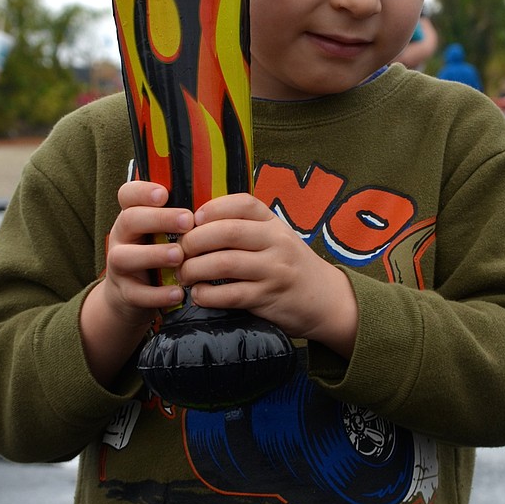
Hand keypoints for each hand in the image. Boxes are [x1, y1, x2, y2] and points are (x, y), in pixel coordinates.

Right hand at [79, 182, 193, 383]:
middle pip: (129, 219)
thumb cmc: (159, 252)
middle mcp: (122, 236)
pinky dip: (157, 294)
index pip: (128, 194)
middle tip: (187, 221)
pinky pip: (135, 293)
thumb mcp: (165, 231)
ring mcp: (119, 265)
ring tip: (179, 256)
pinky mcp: (125, 292)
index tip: (164, 194)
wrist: (132, 294)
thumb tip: (220, 202)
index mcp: (134, 215)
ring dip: (153, 254)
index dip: (142, 191)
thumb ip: (183, 217)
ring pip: (124, 256)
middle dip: (158, 219)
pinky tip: (178, 293)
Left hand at [177, 193, 357, 354]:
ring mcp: (274, 271)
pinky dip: (207, 295)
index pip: (243, 203)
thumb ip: (245, 228)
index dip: (213, 208)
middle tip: (178, 251)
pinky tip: (198, 294)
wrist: (326, 300)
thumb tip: (194, 224)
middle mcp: (276, 242)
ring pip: (225, 263)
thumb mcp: (276, 238)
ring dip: (194, 269)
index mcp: (274, 223)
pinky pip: (231, 295)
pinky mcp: (268, 298)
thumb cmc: (290, 265)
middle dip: (194, 240)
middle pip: (228, 232)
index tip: (194, 220)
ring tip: (183, 274)